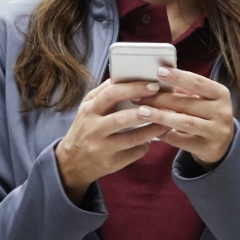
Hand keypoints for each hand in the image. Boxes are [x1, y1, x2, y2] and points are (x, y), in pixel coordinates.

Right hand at [53, 77, 165, 201]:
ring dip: (153, 129)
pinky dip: (146, 145)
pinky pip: (134, 153)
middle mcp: (94, 128)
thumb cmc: (86, 128)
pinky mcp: (111, 163)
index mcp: (89, 110)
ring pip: (133, 138)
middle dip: (147, 111)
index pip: (112, 94)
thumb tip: (127, 76)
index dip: (134, 89)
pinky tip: (152, 140)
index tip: (153, 86)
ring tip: (167, 122)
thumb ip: (104, 92)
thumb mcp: (88, 107)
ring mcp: (102, 147)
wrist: (72, 161)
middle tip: (165, 105)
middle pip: (122, 118)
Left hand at [138, 67, 236, 168]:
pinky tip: (152, 130)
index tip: (159, 71)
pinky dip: (166, 135)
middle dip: (161, 99)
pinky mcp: (208, 148)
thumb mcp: (204, 100)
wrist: (224, 145)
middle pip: (187, 103)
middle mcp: (222, 112)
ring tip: (142, 111)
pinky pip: (182, 141)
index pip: (198, 83)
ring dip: (161, 116)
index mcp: (221, 94)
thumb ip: (187, 90)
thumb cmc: (207, 115)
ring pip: (184, 122)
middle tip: (139, 95)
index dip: (178, 77)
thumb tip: (159, 79)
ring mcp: (216, 132)